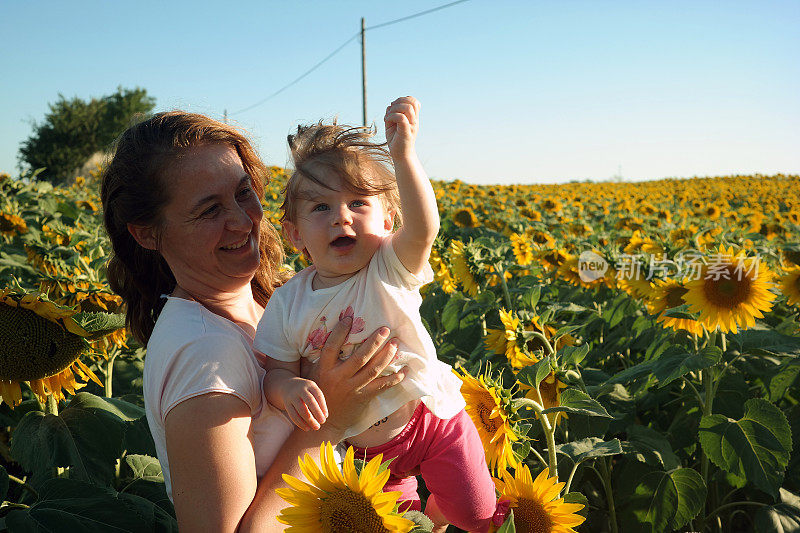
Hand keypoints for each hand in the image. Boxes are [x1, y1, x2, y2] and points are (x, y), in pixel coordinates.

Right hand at [280, 377, 327, 430]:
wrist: (287, 386)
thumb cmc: (306, 392)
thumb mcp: (313, 391)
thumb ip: (319, 401)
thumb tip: (324, 416)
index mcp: (310, 385)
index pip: (318, 395)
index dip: (323, 406)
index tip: (326, 416)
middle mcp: (301, 390)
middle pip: (309, 401)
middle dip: (317, 412)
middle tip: (323, 422)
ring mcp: (293, 397)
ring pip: (301, 409)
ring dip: (309, 420)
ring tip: (316, 427)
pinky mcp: (287, 404)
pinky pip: (293, 415)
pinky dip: (300, 423)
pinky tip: (307, 428)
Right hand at [302, 317, 405, 437]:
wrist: (325, 423)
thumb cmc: (321, 394)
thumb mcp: (316, 374)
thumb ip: (326, 358)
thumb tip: (336, 336)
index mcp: (325, 369)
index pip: (332, 346)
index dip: (340, 332)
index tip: (350, 318)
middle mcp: (339, 377)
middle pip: (360, 357)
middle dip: (374, 341)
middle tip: (385, 329)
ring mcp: (352, 388)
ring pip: (373, 369)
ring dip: (386, 355)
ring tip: (395, 344)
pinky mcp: (363, 398)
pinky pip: (381, 386)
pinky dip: (395, 378)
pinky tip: (404, 370)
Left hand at [384, 96, 419, 158]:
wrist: (401, 156)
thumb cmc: (396, 140)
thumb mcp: (393, 124)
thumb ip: (392, 113)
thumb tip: (390, 105)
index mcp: (412, 118)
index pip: (413, 101)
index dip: (404, 99)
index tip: (395, 106)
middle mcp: (413, 121)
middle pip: (411, 101)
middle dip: (398, 101)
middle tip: (390, 110)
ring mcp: (411, 126)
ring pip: (407, 107)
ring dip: (394, 109)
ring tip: (388, 117)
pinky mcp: (406, 132)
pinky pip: (401, 117)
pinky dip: (391, 116)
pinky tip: (387, 122)